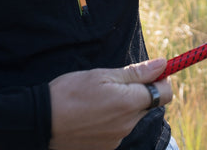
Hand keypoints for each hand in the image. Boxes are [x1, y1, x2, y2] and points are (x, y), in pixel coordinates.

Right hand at [48, 58, 171, 149]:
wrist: (41, 122)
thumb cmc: (70, 92)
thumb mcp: (102, 75)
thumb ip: (136, 72)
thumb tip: (163, 64)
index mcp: (129, 103)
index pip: (165, 93)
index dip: (160, 80)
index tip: (150, 72)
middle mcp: (128, 125)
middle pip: (148, 105)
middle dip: (139, 92)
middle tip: (115, 82)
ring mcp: (117, 140)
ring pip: (131, 118)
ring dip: (124, 107)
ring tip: (98, 99)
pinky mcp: (106, 149)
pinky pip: (118, 130)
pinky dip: (111, 121)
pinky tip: (92, 114)